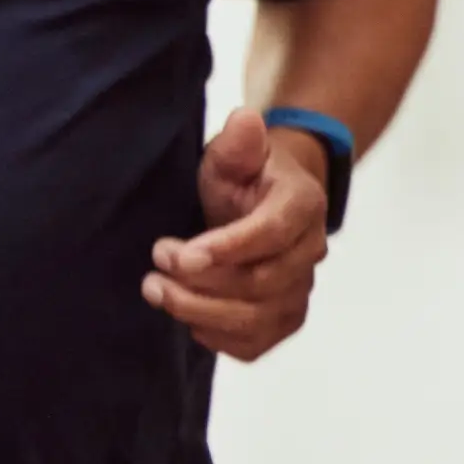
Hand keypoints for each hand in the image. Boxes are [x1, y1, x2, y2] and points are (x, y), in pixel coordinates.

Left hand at [150, 106, 331, 361]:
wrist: (262, 203)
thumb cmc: (243, 177)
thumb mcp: (232, 154)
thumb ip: (237, 143)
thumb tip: (244, 119)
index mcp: (302, 205)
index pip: (271, 233)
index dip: (227, 248)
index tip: (178, 255)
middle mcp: (309, 251)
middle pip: (261, 283)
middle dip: (201, 282)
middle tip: (153, 272)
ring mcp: (300, 289)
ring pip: (258, 319)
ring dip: (201, 312)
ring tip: (156, 291)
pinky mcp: (284, 318)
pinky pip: (256, 343)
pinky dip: (219, 339)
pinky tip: (187, 319)